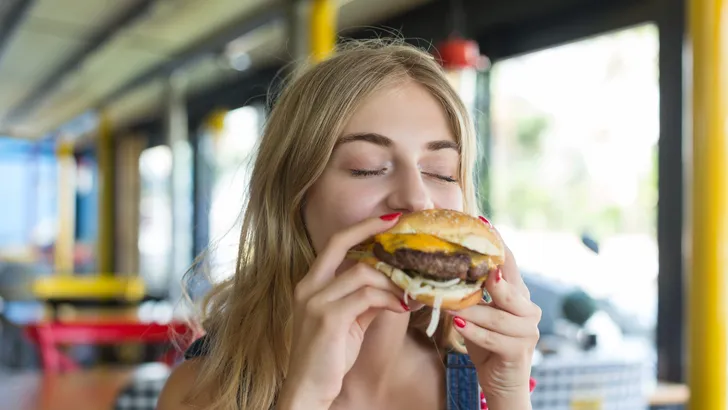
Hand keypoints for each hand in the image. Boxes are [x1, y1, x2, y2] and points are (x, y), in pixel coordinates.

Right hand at [278, 213, 407, 409]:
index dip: (361, 227)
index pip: (334, 242)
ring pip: (362, 272)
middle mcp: (308, 286)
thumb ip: (365, 299)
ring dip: (392, 281)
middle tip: (402, 227)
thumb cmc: (327, 357)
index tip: (388, 219)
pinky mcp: (328, 318)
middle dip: (371, 229)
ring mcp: (315, 301)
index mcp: (310, 284)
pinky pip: (367, 297)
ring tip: (411, 291)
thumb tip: (395, 286)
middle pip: (340, 242)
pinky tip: (402, 307)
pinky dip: (389, 299)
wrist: (307, 389)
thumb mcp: (347, 322)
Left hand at [449, 228, 539, 408]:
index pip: (508, 263)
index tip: (483, 222)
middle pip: (509, 287)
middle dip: (489, 277)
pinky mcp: (518, 351)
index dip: (498, 243)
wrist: (501, 381)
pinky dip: (475, 332)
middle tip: (471, 267)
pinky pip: (494, 339)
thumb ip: (470, 292)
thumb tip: (442, 266)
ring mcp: (526, 331)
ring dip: (472, 311)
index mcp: (517, 293)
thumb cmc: (486, 341)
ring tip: (451, 305)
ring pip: (498, 316)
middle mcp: (527, 308)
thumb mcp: (477, 312)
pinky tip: (459, 326)